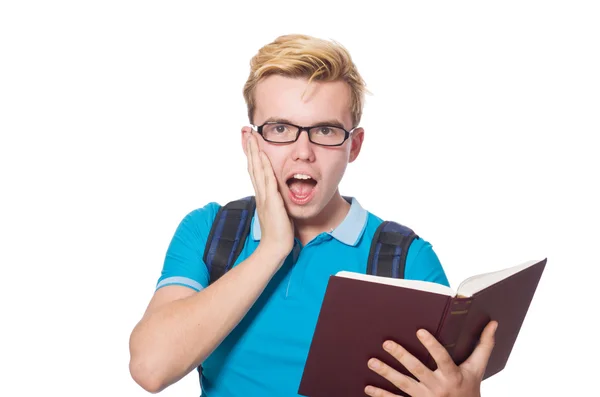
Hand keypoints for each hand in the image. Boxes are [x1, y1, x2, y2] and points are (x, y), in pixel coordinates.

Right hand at [246, 131, 293, 258]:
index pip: (256, 170)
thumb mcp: (278, 211)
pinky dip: (265, 168)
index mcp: (262, 195)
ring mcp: (265, 197)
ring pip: (258, 170)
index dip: (252, 155)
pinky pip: (268, 181)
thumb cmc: (278, 232)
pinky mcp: (272, 202)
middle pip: (253, 166)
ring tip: (251, 138)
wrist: (275, 248)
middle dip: (250, 148)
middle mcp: (261, 193)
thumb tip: (279, 194)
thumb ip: (277, 201)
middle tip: (247, 132)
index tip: (250, 141)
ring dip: (254, 153)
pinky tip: (263, 157)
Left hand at [365, 320, 497, 396]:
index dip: (431, 346)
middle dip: (401, 356)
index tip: (420, 331)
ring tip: (372, 361)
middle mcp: (439, 388)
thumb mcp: (478, 368)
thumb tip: (493, 322)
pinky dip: (381, 395)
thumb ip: (484, 345)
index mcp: (453, 376)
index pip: (442, 359)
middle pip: (418, 370)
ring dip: (386, 373)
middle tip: (387, 343)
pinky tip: (368, 387)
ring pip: (404, 384)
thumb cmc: (470, 388)